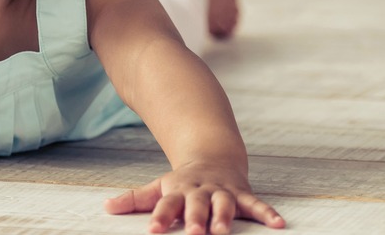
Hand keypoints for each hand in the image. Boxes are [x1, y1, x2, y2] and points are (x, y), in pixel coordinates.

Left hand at [104, 162, 284, 233]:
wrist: (213, 157)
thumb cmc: (182, 182)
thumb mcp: (158, 188)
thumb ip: (134, 199)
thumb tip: (105, 206)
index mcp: (178, 191)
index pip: (166, 205)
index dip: (159, 217)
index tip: (152, 230)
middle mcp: (200, 191)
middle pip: (196, 205)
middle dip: (195, 219)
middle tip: (194, 233)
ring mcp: (222, 192)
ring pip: (224, 205)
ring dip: (224, 217)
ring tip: (223, 231)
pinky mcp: (242, 194)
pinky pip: (256, 204)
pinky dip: (267, 213)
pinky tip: (279, 225)